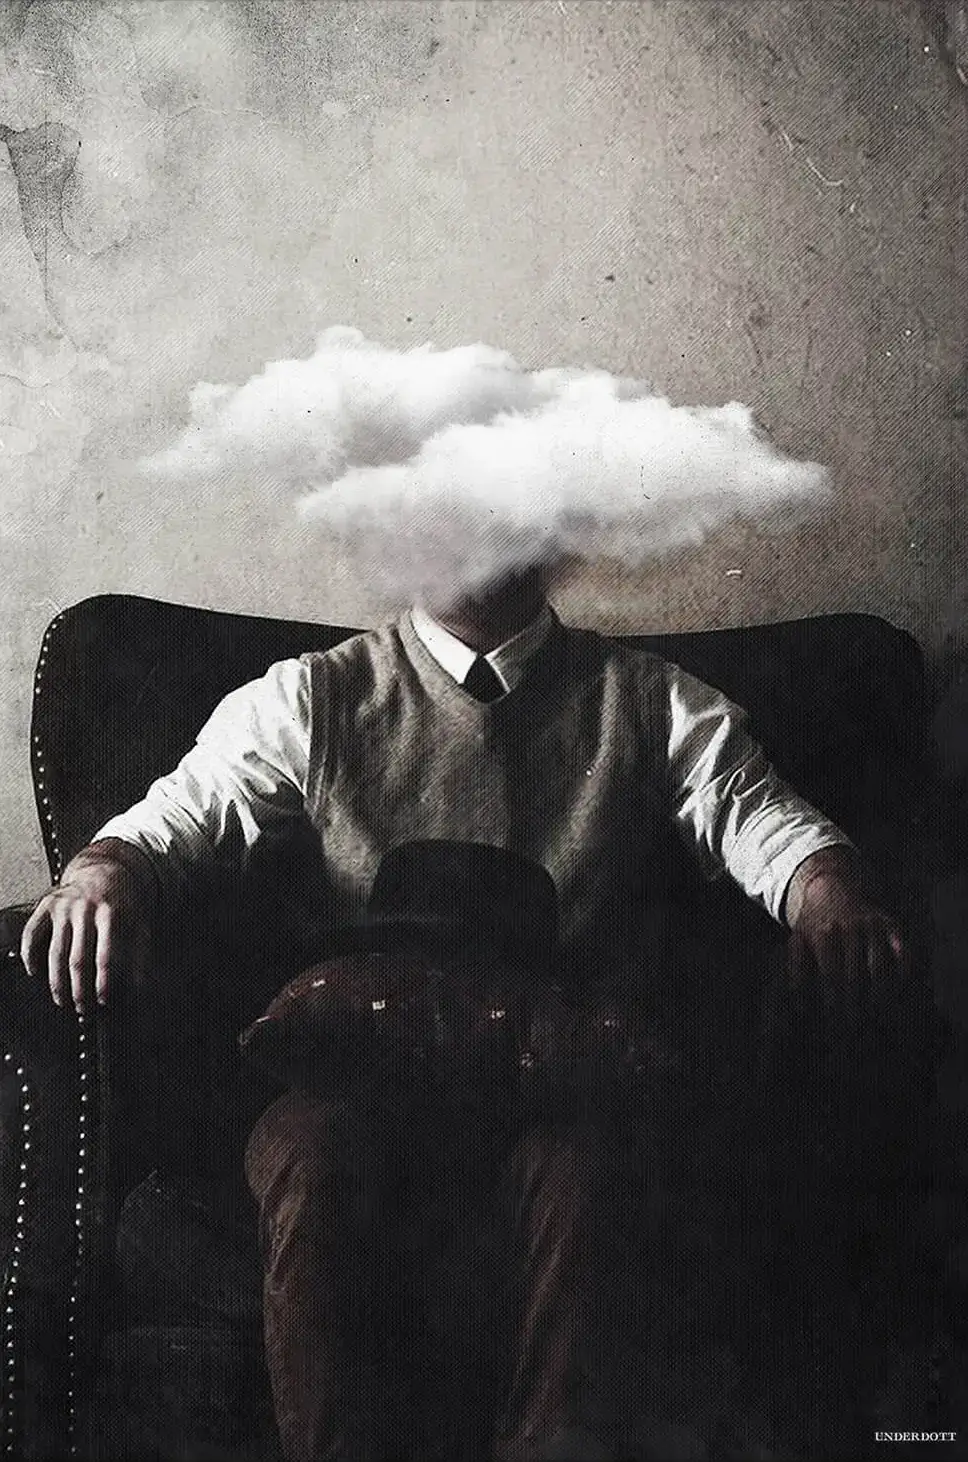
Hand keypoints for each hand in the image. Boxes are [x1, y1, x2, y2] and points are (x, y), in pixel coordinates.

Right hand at [20, 840, 158, 1011]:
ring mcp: (63, 906)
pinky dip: (30, 955)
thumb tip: (141, 987)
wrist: (102, 870)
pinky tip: (34, 973)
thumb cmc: (122, 904)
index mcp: (111, 913)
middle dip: (80, 988)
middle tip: (83, 1009)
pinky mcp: (46, 905)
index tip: (104, 1000)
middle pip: (78, 958)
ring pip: (55, 951)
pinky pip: (32, 933)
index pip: (106, 954)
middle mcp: (85, 908)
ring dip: (57, 981)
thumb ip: (141, 952)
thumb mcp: (138, 921)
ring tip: (62, 1000)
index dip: (104, 980)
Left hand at [787, 852, 906, 1023]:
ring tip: (878, 1022)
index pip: (830, 975)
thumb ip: (796, 972)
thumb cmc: (812, 927)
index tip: (834, 1024)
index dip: (833, 1001)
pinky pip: (903, 954)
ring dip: (880, 998)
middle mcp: (849, 928)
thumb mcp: (797, 943)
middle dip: (855, 1006)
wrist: (832, 891)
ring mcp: (873, 926)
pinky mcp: (892, 926)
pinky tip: (900, 996)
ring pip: (880, 968)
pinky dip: (904, 976)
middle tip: (856, 1031)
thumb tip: (799, 1009)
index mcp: (823, 934)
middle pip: (855, 976)